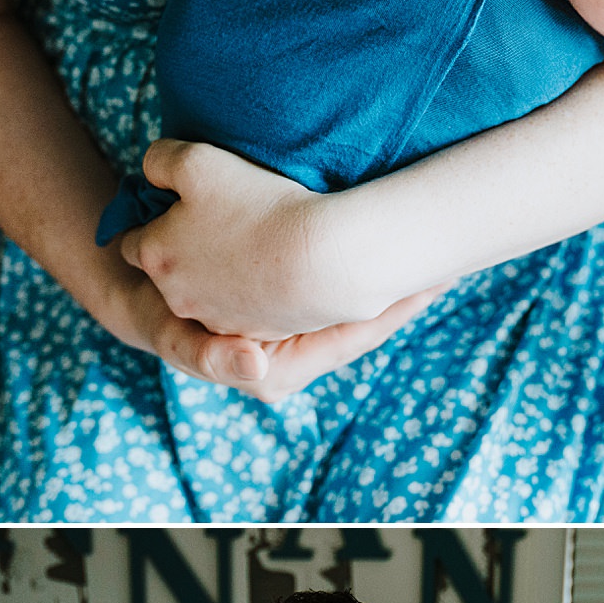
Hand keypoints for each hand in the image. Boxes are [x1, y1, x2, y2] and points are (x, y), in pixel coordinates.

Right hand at [89, 230, 442, 398]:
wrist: (148, 303)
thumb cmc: (164, 323)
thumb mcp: (177, 340)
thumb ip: (208, 356)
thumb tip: (257, 370)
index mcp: (283, 371)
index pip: (355, 338)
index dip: (395, 308)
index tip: (435, 278)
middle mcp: (305, 356)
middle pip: (373, 320)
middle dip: (409, 287)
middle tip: (455, 251)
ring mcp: (308, 330)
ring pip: (369, 303)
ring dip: (400, 271)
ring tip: (448, 243)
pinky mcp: (307, 305)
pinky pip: (353, 288)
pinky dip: (376, 264)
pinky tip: (403, 231)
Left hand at [121, 138, 395, 335]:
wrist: (321, 259)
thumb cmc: (257, 205)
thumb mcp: (197, 161)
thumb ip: (161, 160)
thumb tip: (152, 167)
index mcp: (154, 255)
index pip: (132, 242)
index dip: (151, 223)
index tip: (175, 209)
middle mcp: (176, 296)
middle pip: (168, 271)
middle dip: (181, 251)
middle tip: (215, 224)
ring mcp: (216, 320)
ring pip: (206, 293)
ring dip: (216, 274)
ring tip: (248, 244)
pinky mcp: (253, 333)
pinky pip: (244, 308)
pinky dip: (250, 292)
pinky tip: (272, 268)